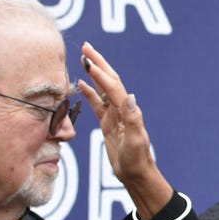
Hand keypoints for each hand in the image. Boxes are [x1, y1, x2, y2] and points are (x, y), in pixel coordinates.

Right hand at [79, 42, 172, 219]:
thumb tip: (131, 96)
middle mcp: (122, 109)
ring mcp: (115, 115)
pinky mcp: (108, 123)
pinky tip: (82, 83)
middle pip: (109, 80)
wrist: (136, 174)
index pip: (112, 87)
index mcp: (127, 111)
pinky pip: (98, 103)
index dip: (100, 73)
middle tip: (85, 46)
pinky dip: (90, 91)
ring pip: (102, 88)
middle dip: (98, 62)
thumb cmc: (136, 160)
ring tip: (83, 58)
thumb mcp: (135, 140)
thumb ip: (133, 119)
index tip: (87, 59)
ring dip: (94, 72)